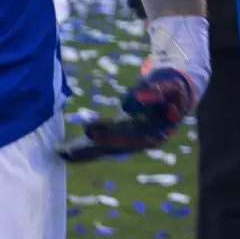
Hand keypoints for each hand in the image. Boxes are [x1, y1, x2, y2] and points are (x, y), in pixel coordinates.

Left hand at [61, 67, 199, 162]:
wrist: (179, 93)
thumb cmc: (172, 86)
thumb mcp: (168, 85)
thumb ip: (152, 91)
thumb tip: (129, 103)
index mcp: (156, 129)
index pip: (128, 133)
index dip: (108, 133)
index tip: (88, 130)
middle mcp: (143, 140)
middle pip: (114, 146)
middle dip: (90, 148)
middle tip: (65, 150)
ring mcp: (133, 141)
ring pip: (106, 149)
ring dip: (84, 152)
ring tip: (61, 153)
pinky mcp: (124, 137)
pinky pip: (103, 147)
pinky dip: (85, 150)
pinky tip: (66, 153)